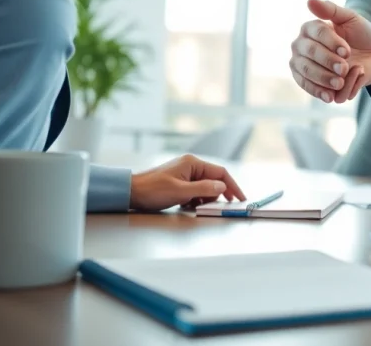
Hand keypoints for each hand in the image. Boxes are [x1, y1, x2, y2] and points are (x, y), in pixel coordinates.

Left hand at [129, 154, 246, 211]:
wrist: (130, 192)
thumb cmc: (152, 190)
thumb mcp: (180, 191)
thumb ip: (204, 189)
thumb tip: (223, 188)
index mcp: (192, 163)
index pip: (220, 173)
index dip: (232, 186)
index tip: (240, 199)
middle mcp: (190, 165)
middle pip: (214, 179)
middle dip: (218, 194)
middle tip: (221, 206)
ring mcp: (184, 173)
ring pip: (205, 186)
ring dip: (205, 198)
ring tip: (196, 206)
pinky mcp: (179, 182)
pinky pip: (195, 190)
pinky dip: (196, 199)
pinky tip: (188, 205)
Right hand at [290, 0, 370, 103]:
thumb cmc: (363, 36)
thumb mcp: (352, 19)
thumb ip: (331, 10)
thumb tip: (309, 1)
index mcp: (310, 30)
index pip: (313, 33)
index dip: (329, 42)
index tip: (347, 50)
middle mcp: (303, 49)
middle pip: (307, 54)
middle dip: (326, 61)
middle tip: (344, 67)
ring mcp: (308, 68)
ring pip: (306, 73)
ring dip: (323, 78)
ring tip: (340, 82)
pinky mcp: (316, 85)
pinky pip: (314, 90)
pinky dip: (326, 91)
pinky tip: (335, 93)